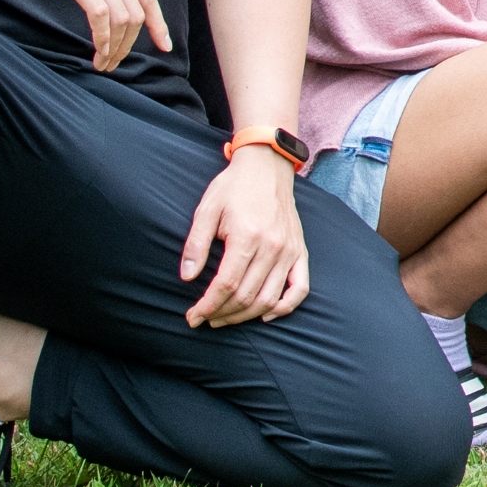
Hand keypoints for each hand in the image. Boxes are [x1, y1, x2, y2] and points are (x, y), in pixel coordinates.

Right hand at [0, 0, 168, 67]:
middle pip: (137, 14)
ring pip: (122, 18)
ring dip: (115, 47)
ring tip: (103, 64)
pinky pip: (100, 14)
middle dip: (130, 45)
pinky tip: (97, 51)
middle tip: (114, 65)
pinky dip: (102, 38)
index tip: (165, 46)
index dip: (159, 23)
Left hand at [174, 144, 311, 327]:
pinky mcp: (299, 251)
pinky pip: (299, 288)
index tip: (192, 316)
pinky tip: (266, 314)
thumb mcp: (206, 210)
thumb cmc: (233, 188)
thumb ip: (196, 244)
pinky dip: (285, 307)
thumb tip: (187, 278)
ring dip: (245, 316)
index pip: (226, 285)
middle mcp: (273, 247)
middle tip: (203, 319)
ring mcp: (289, 251)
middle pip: (247, 296)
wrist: (266, 167)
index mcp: (248, 236)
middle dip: (221, 314)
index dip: (207, 306)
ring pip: (269, 299)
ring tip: (224, 318)